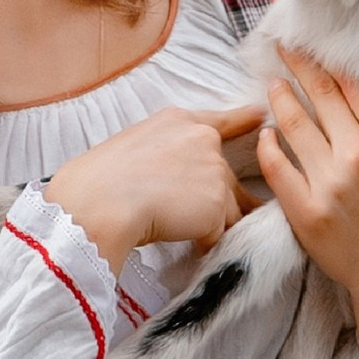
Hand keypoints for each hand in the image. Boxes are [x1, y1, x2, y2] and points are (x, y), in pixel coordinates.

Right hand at [43, 105, 263, 276]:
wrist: (99, 202)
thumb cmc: (98, 180)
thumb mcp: (132, 145)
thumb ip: (164, 152)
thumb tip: (170, 178)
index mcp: (178, 121)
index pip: (221, 120)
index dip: (244, 119)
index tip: (260, 116)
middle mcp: (203, 140)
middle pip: (224, 177)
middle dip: (214, 200)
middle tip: (185, 213)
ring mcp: (214, 171)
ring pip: (225, 209)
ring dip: (206, 225)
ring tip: (175, 229)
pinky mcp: (217, 205)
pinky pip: (217, 234)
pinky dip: (201, 243)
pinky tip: (177, 239)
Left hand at [259, 49, 358, 358]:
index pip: (354, 87)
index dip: (332, 61)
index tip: (317, 43)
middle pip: (319, 97)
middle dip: (299, 66)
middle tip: (284, 46)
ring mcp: (329, 185)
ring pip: (293, 126)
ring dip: (278, 100)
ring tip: (272, 84)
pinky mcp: (305, 212)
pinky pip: (277, 167)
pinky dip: (268, 145)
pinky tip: (265, 132)